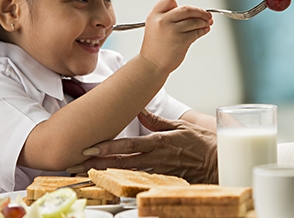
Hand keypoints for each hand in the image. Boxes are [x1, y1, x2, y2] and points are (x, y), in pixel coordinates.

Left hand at [67, 110, 217, 183]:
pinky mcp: (163, 182)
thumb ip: (157, 120)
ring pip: (127, 174)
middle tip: (74, 164)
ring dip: (104, 174)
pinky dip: (123, 182)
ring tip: (83, 174)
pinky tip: (108, 184)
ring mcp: (158, 173)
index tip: (88, 149)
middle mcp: (156, 159)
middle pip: (121, 163)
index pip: (128, 146)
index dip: (107, 148)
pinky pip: (140, 182)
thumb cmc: (202, 142)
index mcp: (159, 142)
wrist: (219, 162)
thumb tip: (138, 109)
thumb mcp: (180, 126)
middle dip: (96, 164)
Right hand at [140, 0, 212, 72]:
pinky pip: (196, 32)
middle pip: (186, 9)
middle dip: (199, 11)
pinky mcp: (182, 40)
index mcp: (154, 16)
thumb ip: (167, 17)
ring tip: (208, 22)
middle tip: (206, 14)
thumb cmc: (155, 48)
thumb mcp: (154, 27)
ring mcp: (173, 30)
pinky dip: (203, 30)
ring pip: (194, 21)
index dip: (179, 4)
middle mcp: (163, 21)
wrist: (152, 64)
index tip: (188, 9)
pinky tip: (205, 30)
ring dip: (204, 21)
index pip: (169, 0)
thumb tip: (189, 13)